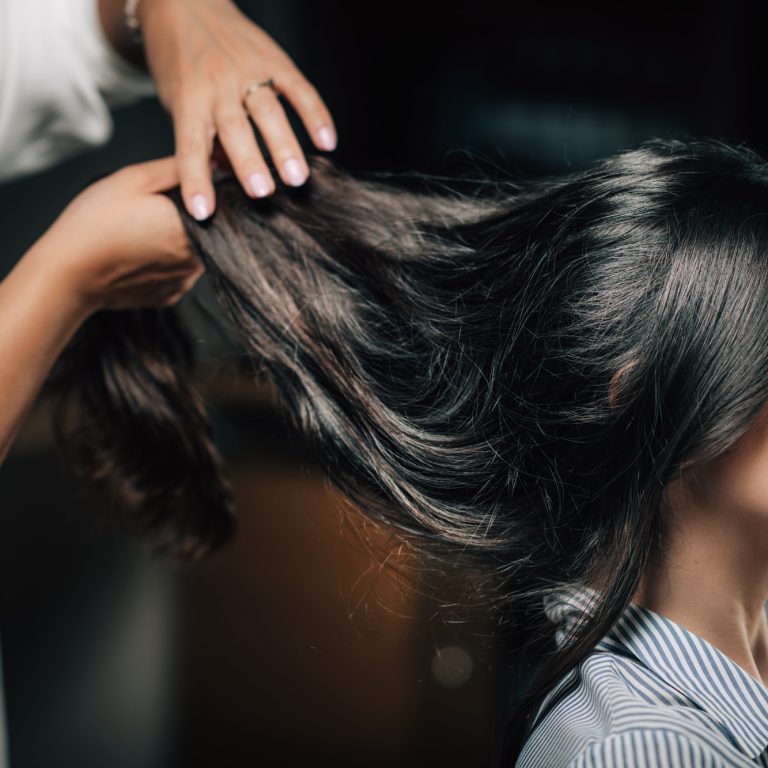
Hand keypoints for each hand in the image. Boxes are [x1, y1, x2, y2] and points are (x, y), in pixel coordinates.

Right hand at [31, 157, 202, 314]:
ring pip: (191, 253)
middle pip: (204, 230)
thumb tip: (208, 165)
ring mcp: (184, 281)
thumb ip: (177, 169)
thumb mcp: (135, 179)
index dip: (194, 196)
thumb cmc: (97, 222)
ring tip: (140, 233)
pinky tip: (138, 254)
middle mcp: (197, 260)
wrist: (69, 274)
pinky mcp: (171, 296)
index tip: (169, 194)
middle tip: (147, 213)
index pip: (214, 207)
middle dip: (183, 218)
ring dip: (174, 242)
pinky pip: (175, 273)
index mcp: (195, 227)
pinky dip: (162, 263)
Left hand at [138, 0, 336, 219]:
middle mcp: (217, 84)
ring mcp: (248, 69)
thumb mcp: (178, 100)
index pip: (190, 145)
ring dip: (284, 146)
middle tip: (264, 193)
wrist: (183, 2)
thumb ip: (204, 137)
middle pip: (235, 128)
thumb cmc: (179, 63)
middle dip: (249, 162)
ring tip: (298, 178)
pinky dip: (315, 115)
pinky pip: (299, 89)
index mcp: (188, 98)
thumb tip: (228, 175)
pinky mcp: (274, 59)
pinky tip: (328, 142)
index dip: (196, 180)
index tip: (202, 212)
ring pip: (268, 111)